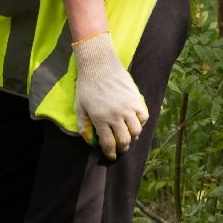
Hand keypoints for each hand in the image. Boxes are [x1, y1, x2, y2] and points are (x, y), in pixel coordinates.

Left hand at [72, 30, 148, 159]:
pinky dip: (141, 123)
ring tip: (130, 137)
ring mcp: (128, 107)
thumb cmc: (86, 86)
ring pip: (136, 130)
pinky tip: (136, 123)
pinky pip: (144, 116)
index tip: (112, 156)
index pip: (109, 143)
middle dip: (123, 148)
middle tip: (122, 149)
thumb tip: (88, 140)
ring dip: (133, 137)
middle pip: (124, 139)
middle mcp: (116, 116)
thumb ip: (83, 124)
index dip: (111, 153)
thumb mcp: (79, 106)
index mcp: (100, 119)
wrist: (99, 65)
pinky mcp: (136, 99)